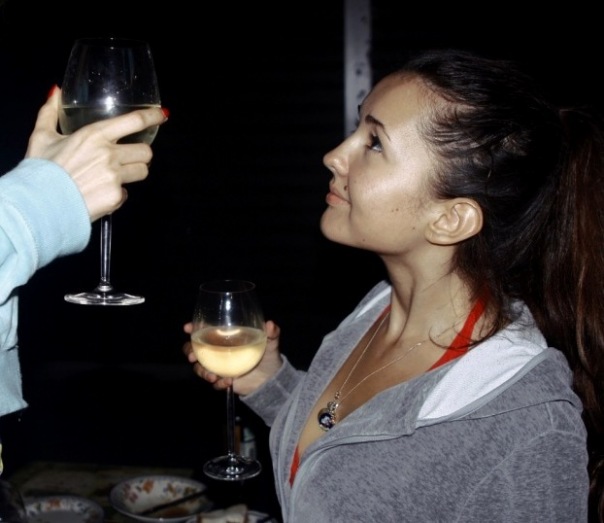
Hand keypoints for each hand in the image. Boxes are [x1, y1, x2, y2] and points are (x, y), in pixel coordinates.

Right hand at [25, 85, 167, 221]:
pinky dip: (117, 194)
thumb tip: (55, 91)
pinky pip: (126, 193)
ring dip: (133, 173)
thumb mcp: (42, 136)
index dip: (153, 117)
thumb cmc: (40, 170)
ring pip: (142, 171)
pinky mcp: (116, 196)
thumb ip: (50, 112)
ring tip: (114, 176)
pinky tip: (100, 193)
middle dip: (141, 155)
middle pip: (146, 152)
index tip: (162, 115)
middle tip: (128, 158)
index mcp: (94, 135)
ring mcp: (114, 176)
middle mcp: (109, 154)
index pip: (134, 121)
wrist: (39, 204)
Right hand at [183, 320, 282, 394]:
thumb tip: (270, 324)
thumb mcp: (271, 343)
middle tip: (193, 356)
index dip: (194, 328)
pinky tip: (228, 382)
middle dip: (190, 352)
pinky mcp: (222, 379)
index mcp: (225, 337)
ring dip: (202, 371)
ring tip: (213, 376)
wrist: (271, 379)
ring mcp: (218, 366)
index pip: (205, 330)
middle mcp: (218, 350)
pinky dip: (218, 383)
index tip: (187, 328)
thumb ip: (272, 333)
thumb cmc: (268, 355)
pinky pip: (214, 382)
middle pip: (195, 349)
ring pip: (200, 368)